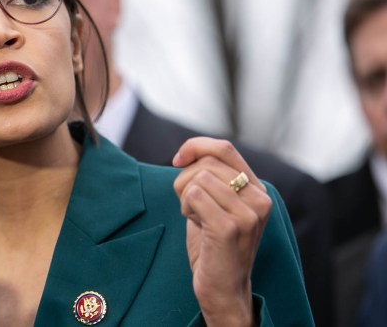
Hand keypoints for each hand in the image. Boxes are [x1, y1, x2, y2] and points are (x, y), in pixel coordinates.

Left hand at [172, 137, 271, 326]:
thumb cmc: (214, 246)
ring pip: (197, 179)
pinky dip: (186, 208)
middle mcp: (259, 198)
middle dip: (185, 181)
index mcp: (258, 189)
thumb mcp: (217, 205)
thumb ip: (211, 178)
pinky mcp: (230, 227)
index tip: (177, 160)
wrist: (224, 289)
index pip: (224, 148)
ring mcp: (248, 213)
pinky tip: (197, 225)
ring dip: (185, 198)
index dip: (195, 146)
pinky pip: (194, 195)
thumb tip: (188, 152)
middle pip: (206, 163)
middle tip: (191, 208)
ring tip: (197, 219)